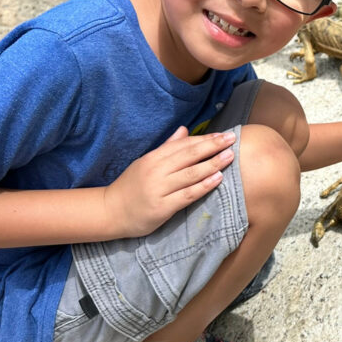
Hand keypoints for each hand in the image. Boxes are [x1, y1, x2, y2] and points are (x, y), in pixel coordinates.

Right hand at [103, 126, 235, 237]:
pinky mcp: (162, 207)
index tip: (222, 135)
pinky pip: (187, 195)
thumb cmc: (131, 186)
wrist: (110, 211)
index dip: (204, 139)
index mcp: (153, 158)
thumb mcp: (145, 163)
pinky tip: (218, 179)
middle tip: (232, 139)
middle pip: (189, 155)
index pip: (183, 145)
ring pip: (191, 174)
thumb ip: (167, 148)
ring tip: (230, 156)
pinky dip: (204, 186)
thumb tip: (185, 130)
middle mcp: (156, 171)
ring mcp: (159, 189)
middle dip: (212, 146)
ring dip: (213, 164)